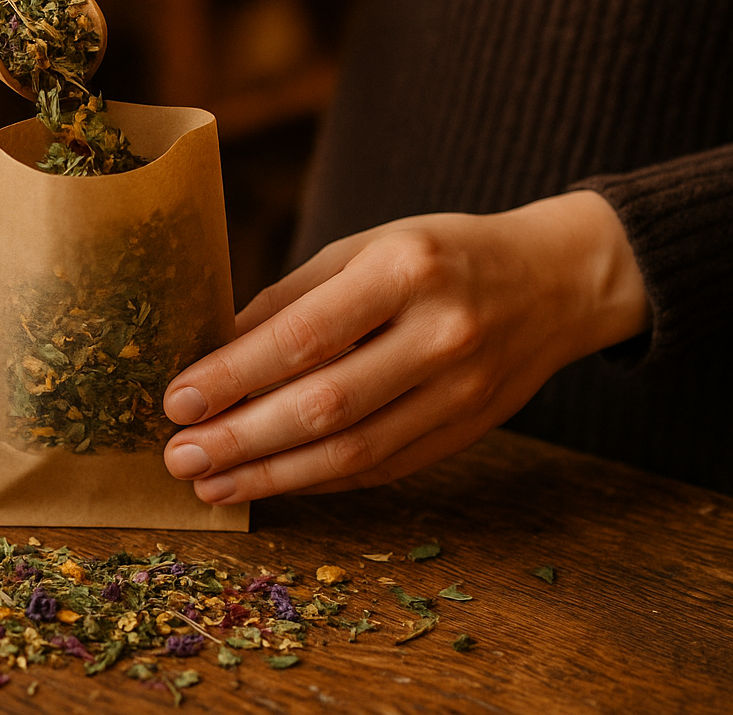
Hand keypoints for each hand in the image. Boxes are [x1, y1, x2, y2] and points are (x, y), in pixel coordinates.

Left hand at [162, 190, 649, 503]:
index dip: (234, 375)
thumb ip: (292, 299)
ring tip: (211, 483)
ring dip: (271, 476)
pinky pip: (381, 469)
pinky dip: (318, 480)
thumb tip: (213, 355)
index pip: (304, 335)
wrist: (555, 281)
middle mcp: (439, 334)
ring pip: (352, 452)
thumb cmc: (439, 256)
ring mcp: (461, 392)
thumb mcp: (365, 248)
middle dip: (240, 439)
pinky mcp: (467, 432)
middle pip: (324, 405)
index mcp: (404, 269)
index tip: (177, 401)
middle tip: (179, 457)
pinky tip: (271, 483)